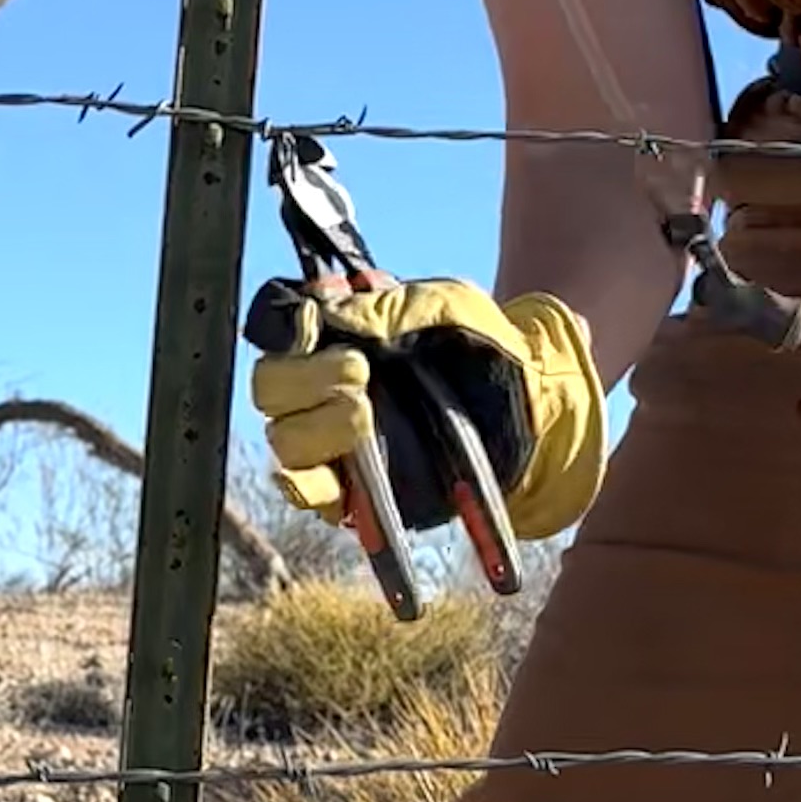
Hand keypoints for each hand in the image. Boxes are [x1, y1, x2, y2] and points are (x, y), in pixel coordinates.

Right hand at [247, 276, 607, 541]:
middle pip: (270, 391)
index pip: (277, 338)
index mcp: (332, 338)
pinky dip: (311, 490)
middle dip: (305, 380)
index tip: (317, 328)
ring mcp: (334, 442)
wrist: (530, 401)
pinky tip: (335, 475)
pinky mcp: (353, 492)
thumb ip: (382, 307)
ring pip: (286, 443)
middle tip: (358, 372)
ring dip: (318, 428)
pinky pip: (312, 497)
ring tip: (365, 413)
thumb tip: (324, 309)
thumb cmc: (478, 341)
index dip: (288, 334)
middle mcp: (321, 390)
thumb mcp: (440, 304)